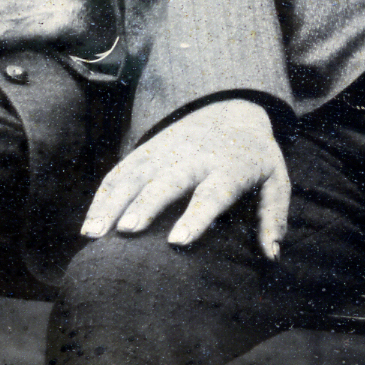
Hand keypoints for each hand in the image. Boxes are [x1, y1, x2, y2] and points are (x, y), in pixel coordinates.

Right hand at [81, 99, 290, 256]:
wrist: (229, 109)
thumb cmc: (253, 158)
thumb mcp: (276, 180)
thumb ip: (273, 216)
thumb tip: (271, 255)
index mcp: (229, 167)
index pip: (211, 193)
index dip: (195, 217)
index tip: (177, 241)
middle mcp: (193, 158)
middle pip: (166, 181)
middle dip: (145, 204)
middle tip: (127, 230)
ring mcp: (164, 151)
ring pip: (133, 176)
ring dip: (111, 204)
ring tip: (92, 234)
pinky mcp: (144, 151)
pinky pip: (118, 173)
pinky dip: (101, 198)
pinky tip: (88, 227)